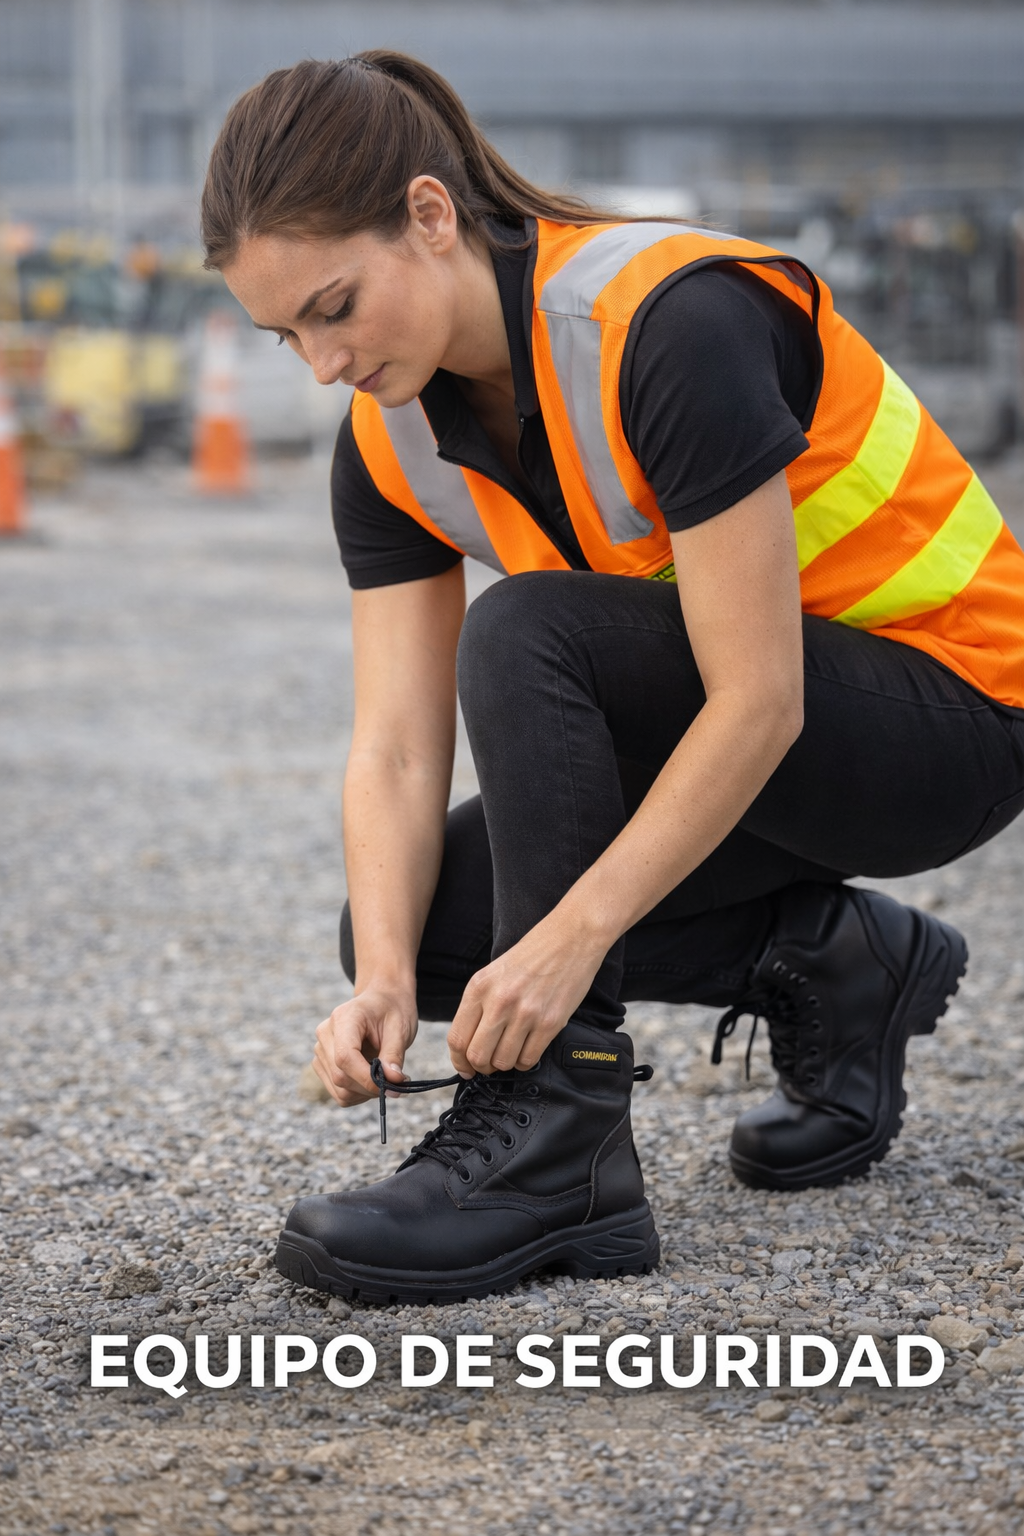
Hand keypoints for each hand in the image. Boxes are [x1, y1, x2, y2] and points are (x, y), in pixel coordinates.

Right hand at [313, 987, 418, 1105]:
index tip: (391, 1086)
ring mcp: (320, 1049)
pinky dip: (358, 1093)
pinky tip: (371, 1078)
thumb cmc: (392, 1011)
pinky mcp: (322, 1063)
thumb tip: (393, 1081)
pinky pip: (338, 1092)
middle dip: (370, 1087)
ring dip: (365, 1092)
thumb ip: (394, 1055)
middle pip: (340, 1076)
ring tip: (384, 1077)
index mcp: (343, 1018)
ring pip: (339, 1089)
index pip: (345, 1056)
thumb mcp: (401, 1028)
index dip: (366, 1077)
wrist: (382, 1001)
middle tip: (397, 1083)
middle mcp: (325, 1033)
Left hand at [447, 917, 604, 1075]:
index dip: (459, 1061)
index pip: (457, 1038)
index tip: (465, 1067)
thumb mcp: (494, 972)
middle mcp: (499, 1001)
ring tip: (510, 1051)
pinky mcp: (550, 1023)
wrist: (572, 937)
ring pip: (503, 1062)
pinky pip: (528, 1059)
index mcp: (479, 987)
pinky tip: (527, 1048)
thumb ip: (480, 1004)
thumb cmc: (533, 954)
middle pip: (477, 1056)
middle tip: (488, 1064)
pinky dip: (525, 1061)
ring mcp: (525, 1013)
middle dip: (481, 1067)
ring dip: (505, 1064)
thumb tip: (470, 1042)